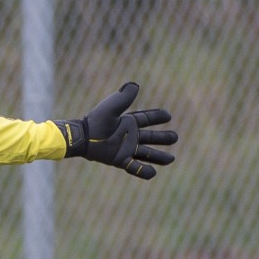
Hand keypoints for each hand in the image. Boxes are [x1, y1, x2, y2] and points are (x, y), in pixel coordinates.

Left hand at [58, 82, 175, 179]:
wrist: (83, 137)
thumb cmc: (95, 121)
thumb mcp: (111, 107)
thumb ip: (123, 98)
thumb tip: (135, 85)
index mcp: (128, 122)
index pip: (146, 119)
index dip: (157, 117)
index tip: (168, 116)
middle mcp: (129, 136)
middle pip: (150, 137)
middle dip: (163, 138)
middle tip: (175, 137)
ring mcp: (126, 149)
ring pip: (146, 153)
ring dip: (159, 156)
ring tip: (171, 159)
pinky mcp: (120, 160)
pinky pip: (134, 167)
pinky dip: (143, 171)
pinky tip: (154, 173)